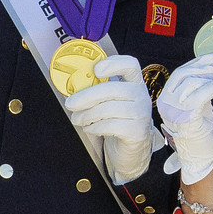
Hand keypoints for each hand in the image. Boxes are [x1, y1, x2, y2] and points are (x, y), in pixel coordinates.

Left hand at [62, 54, 155, 183]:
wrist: (131, 150)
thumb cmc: (117, 122)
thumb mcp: (110, 103)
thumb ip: (97, 92)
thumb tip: (72, 88)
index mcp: (134, 84)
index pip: (130, 65)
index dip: (113, 63)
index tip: (96, 70)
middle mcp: (141, 96)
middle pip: (113, 88)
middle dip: (86, 96)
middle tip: (70, 103)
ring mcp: (142, 114)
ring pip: (108, 109)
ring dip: (87, 115)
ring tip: (77, 119)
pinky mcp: (138, 131)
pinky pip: (110, 125)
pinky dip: (95, 127)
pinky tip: (90, 129)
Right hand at [157, 54, 212, 181]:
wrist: (199, 154)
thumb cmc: (199, 129)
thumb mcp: (197, 104)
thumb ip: (199, 88)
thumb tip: (211, 70)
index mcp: (165, 99)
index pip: (178, 74)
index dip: (195, 63)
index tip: (210, 58)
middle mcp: (165, 104)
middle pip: (182, 76)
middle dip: (202, 68)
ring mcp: (174, 111)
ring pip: (191, 84)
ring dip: (209, 77)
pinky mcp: (186, 118)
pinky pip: (199, 96)